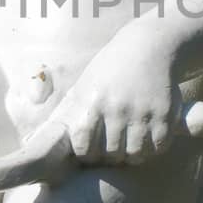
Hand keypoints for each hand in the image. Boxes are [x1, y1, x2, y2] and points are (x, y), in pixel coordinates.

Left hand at [53, 28, 184, 163]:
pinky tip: (147, 137)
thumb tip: (36, 140)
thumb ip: (68, 114)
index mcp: (93, 101)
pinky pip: (158, 147)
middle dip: (109, 156)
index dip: (86, 154)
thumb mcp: (84, 85)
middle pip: (110, 154)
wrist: (150, 46)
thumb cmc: (110, 68)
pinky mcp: (166, 114)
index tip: (91, 149)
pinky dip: (152, 148)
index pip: (84, 147)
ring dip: (131, 154)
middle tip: (112, 148)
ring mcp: (143, 112)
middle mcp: (118, 108)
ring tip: (129, 144)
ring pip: (135, 154)